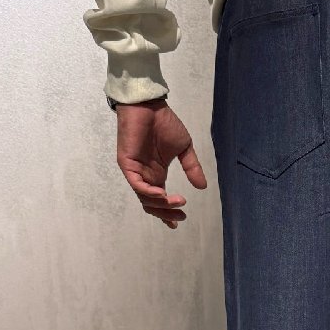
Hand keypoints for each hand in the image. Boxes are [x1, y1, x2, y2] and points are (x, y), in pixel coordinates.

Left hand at [114, 97, 206, 228]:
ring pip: (145, 198)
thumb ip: (191, 168)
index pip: (159, 200)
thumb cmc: (164, 123)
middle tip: (180, 217)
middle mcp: (145, 176)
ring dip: (161, 205)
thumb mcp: (184, 148)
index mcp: (156, 174)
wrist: (149, 106)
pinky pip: (137, 185)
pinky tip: (163, 195)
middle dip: (166, 214)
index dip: (167, 213)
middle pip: (151, 204)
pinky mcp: (128, 164)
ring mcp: (135, 171)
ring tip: (177, 203)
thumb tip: (202, 187)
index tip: (178, 222)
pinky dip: (150, 193)